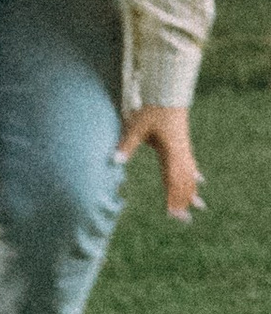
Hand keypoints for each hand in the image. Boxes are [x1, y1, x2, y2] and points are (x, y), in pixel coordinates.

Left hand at [118, 104, 201, 220]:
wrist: (168, 93)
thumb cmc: (152, 109)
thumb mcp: (136, 127)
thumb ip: (126, 144)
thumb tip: (114, 161)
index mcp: (171, 152)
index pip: (172, 180)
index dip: (172, 198)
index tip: (171, 214)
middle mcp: (181, 153)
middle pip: (183, 183)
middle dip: (183, 202)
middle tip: (184, 221)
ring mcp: (184, 149)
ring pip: (189, 176)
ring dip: (191, 192)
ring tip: (199, 207)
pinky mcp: (183, 145)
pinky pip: (190, 164)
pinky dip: (193, 175)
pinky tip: (200, 182)